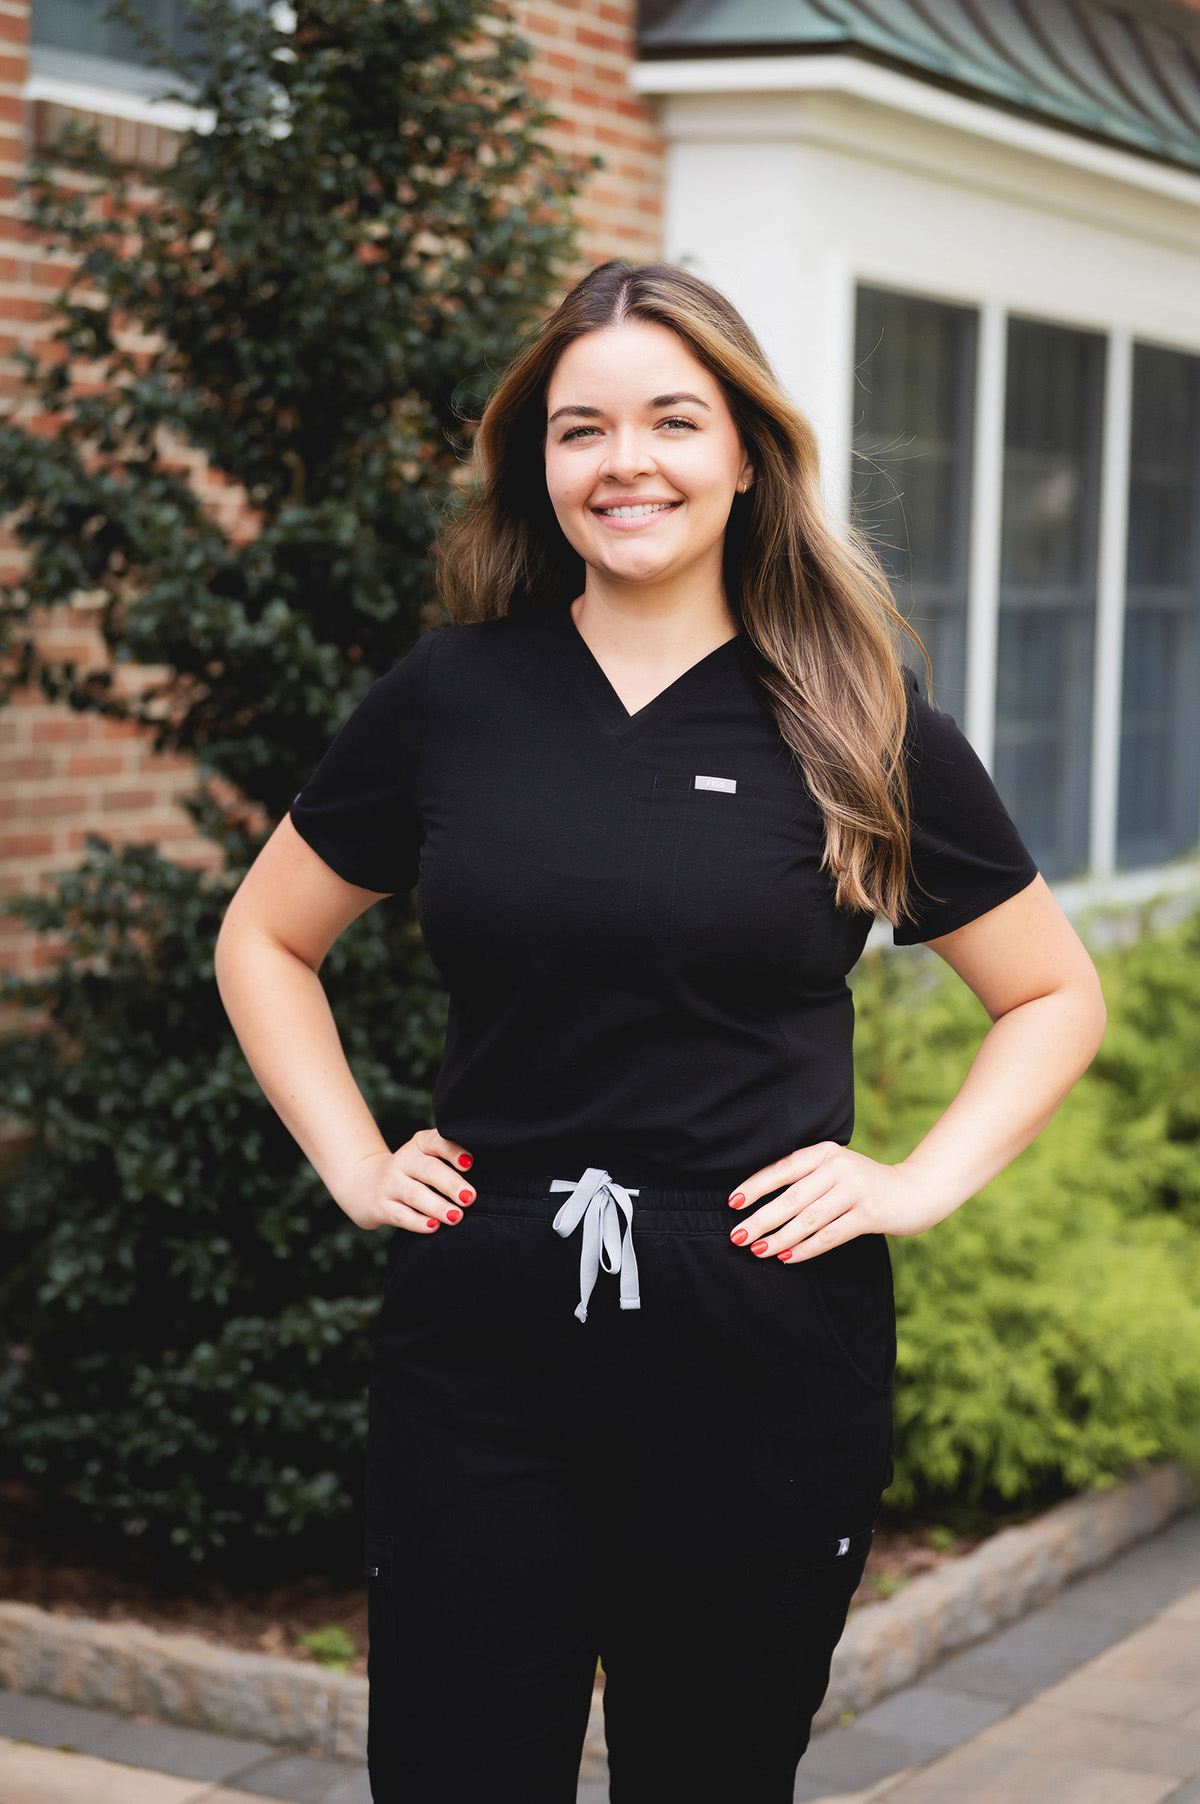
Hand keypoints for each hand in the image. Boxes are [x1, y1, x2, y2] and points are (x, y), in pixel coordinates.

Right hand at [338, 1128, 475, 1233]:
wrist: (367, 1185)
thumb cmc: (413, 1173)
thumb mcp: (427, 1158)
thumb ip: (451, 1161)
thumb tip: (490, 1176)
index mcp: (420, 1144)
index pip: (437, 1142)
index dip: (453, 1151)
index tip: (470, 1163)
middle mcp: (404, 1160)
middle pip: (427, 1170)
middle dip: (450, 1183)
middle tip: (470, 1197)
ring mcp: (390, 1183)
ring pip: (414, 1194)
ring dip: (437, 1205)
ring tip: (456, 1216)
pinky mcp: (381, 1206)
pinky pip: (400, 1215)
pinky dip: (417, 1222)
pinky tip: (433, 1227)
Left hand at [726, 1143, 952, 1262]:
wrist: (914, 1191)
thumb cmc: (865, 1183)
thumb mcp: (837, 1169)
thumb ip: (807, 1177)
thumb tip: (761, 1202)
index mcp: (826, 1152)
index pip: (783, 1168)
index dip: (756, 1185)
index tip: (733, 1202)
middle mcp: (839, 1166)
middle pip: (791, 1197)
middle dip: (761, 1219)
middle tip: (737, 1235)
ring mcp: (855, 1189)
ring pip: (808, 1219)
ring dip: (779, 1238)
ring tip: (758, 1250)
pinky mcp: (868, 1214)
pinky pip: (829, 1235)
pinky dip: (805, 1249)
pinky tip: (788, 1257)